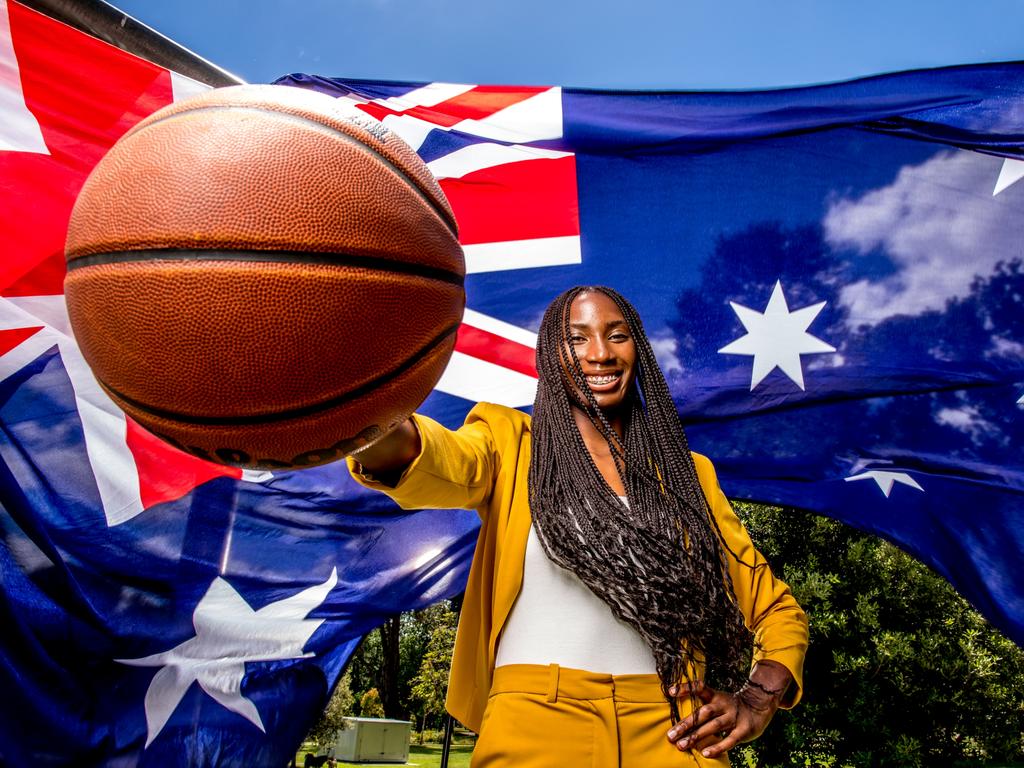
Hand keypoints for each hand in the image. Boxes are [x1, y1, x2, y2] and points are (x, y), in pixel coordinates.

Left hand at [665, 661, 791, 758]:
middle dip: (686, 724)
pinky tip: (705, 753)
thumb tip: (679, 722)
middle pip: (703, 713)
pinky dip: (717, 747)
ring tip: (682, 745)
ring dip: (696, 736)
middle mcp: (723, 704)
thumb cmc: (730, 707)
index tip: (670, 691)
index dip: (686, 688)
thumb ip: (702, 708)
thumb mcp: (718, 701)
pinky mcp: (743, 730)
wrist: (760, 706)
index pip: (699, 687)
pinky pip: (729, 740)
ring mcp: (734, 717)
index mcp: (715, 695)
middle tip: (671, 735)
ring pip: (713, 726)